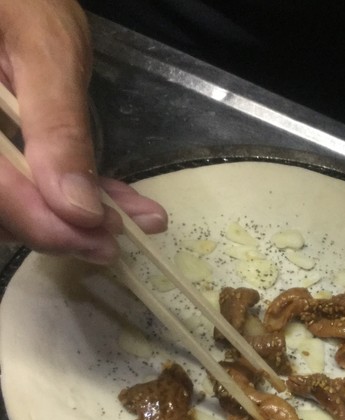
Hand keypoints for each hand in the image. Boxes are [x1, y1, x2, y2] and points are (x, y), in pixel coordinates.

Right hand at [0, 0, 166, 263]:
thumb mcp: (45, 51)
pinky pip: (25, 182)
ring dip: (73, 217)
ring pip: (12, 203)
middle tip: (120, 233)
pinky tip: (114, 200)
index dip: (41, 223)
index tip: (101, 240)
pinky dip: (71, 194)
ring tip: (129, 217)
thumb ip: (57, 127)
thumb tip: (80, 208)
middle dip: (62, 227)